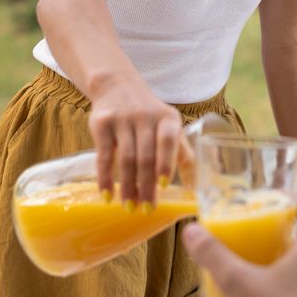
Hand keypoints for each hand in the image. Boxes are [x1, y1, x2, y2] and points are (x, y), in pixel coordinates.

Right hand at [87, 76, 182, 206]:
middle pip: (146, 156)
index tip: (164, 185)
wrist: (117, 86)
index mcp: (167, 118)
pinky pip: (103, 155)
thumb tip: (195, 186)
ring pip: (126, 158)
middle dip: (146, 186)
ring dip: (128, 186)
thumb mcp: (169, 125)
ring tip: (129, 207)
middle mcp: (146, 117)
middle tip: (145, 210)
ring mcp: (122, 119)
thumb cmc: (149, 115)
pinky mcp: (102, 124)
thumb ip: (181, 152)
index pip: (168, 140)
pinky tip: (107, 195)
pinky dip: (104, 177)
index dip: (166, 162)